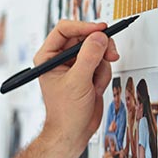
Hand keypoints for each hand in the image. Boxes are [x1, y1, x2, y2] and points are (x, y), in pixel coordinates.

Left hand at [37, 21, 118, 147]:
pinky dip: (102, 74)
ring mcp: (75, 65)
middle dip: (98, 48)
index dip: (83, 26)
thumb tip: (98, 37)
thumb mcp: (77, 81)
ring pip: (96, 50)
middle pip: (84, 37)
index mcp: (48, 57)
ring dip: (101, 66)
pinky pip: (102, 63)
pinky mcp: (87, 72)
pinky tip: (95, 88)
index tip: (101, 29)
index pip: (64, 29)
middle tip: (109, 54)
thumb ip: (89, 57)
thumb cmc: (65, 112)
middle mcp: (60, 58)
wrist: (74, 131)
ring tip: (94, 83)